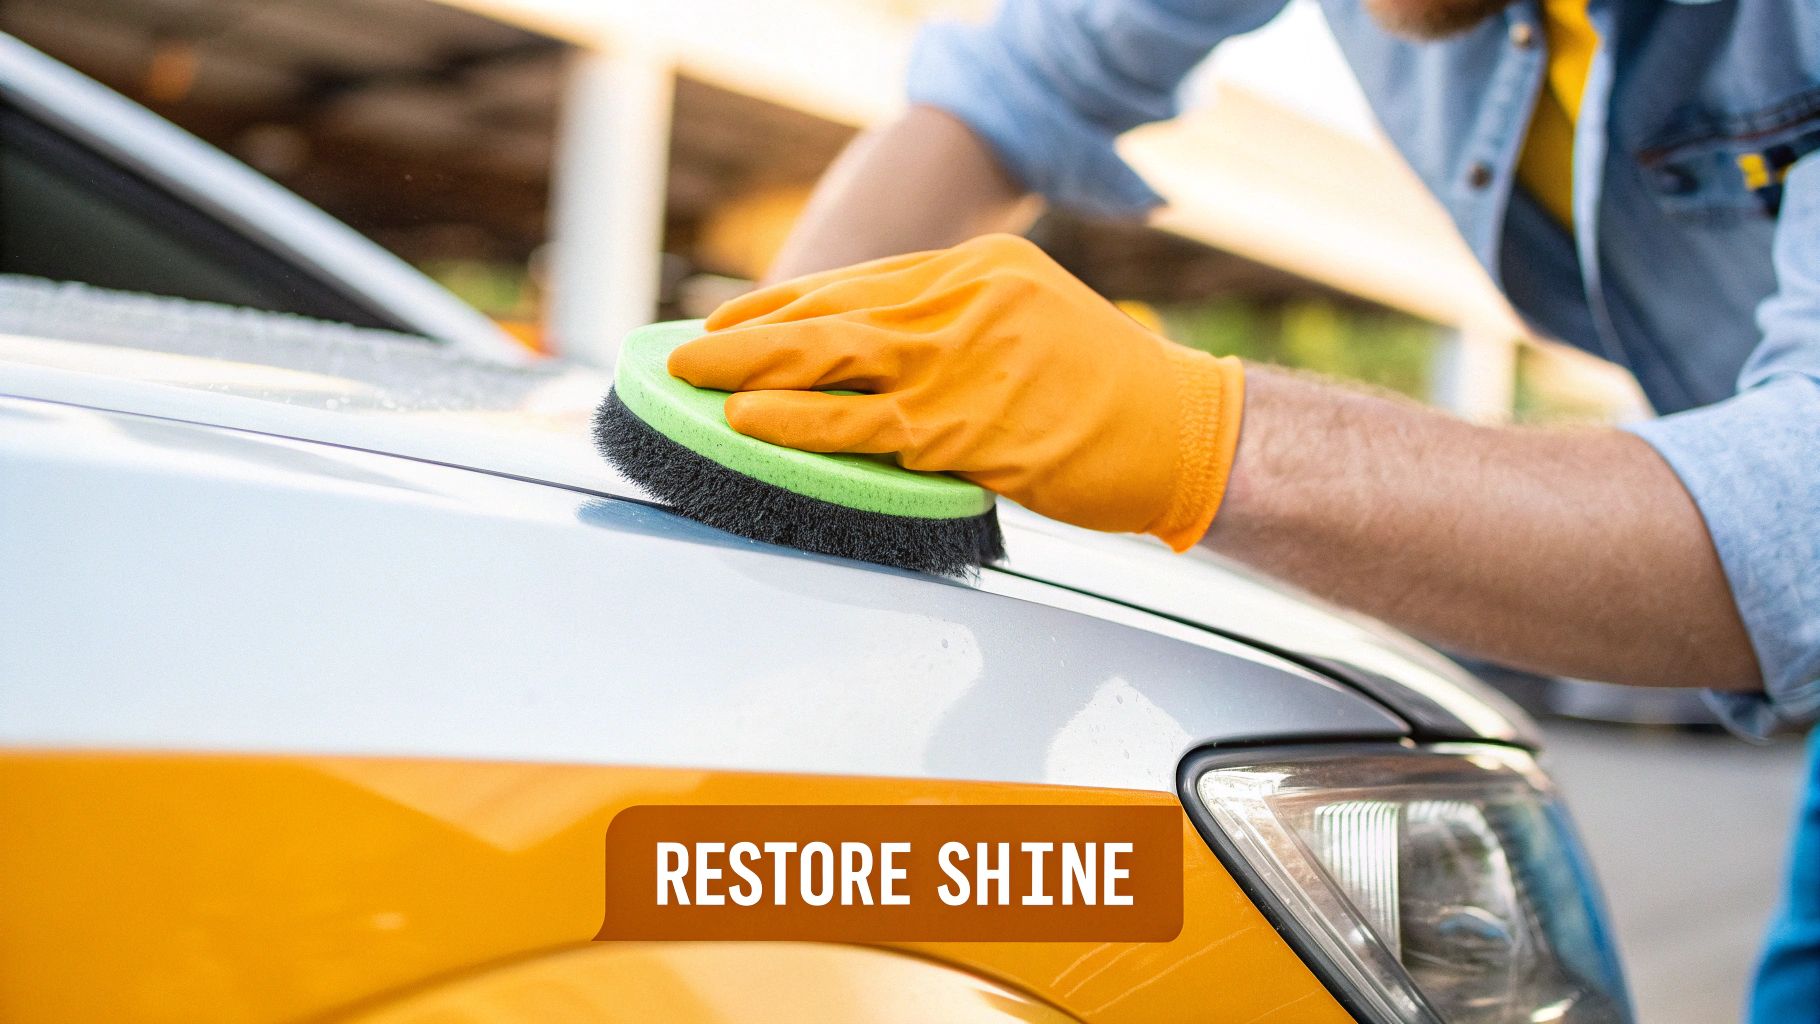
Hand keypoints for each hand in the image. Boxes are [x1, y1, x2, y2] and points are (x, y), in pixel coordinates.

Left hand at [668, 234, 1245, 549]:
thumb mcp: (1034, 327)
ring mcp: (964, 358)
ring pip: (833, 357)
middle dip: (750, 334)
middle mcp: (965, 300)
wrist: (1187, 430)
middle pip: (832, 310)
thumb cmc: (1113, 394)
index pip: (860, 284)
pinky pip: (862, 422)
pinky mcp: (967, 423)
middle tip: (690, 352)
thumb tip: (879, 367)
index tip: (734, 323)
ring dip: (752, 371)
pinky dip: (798, 423)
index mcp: (979, 270)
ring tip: (693, 382)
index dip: (787, 306)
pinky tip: (750, 423)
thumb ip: (959, 334)